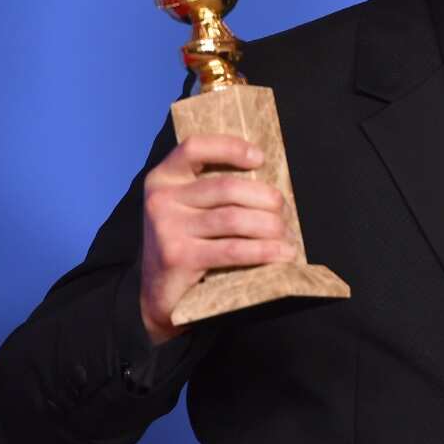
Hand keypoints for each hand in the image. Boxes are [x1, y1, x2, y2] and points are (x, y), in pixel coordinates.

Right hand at [139, 134, 296, 345]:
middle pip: (226, 188)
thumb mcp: (190, 209)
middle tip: (283, 211)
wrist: (157, 295)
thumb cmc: (187, 244)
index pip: (195, 148)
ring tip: (286, 236)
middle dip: (265, 198)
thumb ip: (215, 191)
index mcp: (163, 178)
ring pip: (234, 219)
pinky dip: (264, 251)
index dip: (230, 147)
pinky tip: (281, 254)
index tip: (260, 158)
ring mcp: (167, 228)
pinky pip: (232, 249)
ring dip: (269, 227)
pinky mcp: (178, 257)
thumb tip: (269, 182)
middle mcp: (161, 199)